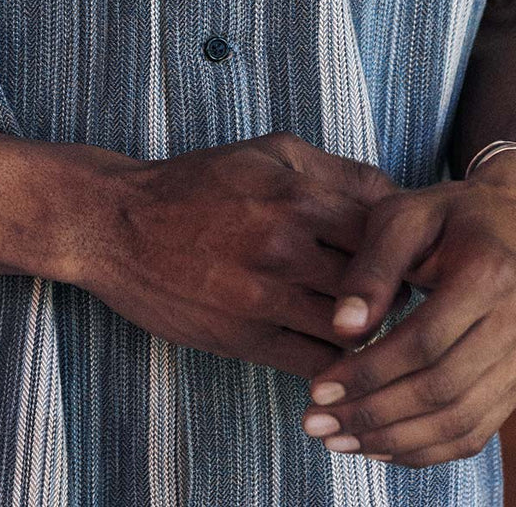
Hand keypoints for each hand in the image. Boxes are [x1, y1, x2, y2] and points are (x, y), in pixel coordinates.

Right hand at [64, 130, 399, 378]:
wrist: (114, 223)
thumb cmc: (194, 184)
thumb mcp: (266, 153)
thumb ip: (335, 170)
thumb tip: (395, 197)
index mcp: (296, 196)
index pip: (389, 233)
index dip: (403, 248)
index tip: (402, 257)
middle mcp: (285, 245)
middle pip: (379, 285)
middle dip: (393, 294)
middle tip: (391, 296)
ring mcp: (265, 296)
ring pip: (354, 331)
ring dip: (366, 332)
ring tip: (362, 324)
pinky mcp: (244, 338)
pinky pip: (316, 364)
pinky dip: (333, 363)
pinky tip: (330, 349)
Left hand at [299, 157, 515, 467]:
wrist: (507, 221)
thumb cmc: (445, 215)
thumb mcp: (404, 217)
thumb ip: (372, 268)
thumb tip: (342, 328)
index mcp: (487, 275)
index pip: (425, 343)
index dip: (369, 372)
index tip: (318, 390)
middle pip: (442, 390)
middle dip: (374, 414)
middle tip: (317, 424)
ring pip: (461, 421)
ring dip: (396, 440)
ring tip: (339, 441)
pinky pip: (476, 431)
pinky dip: (428, 450)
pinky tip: (380, 447)